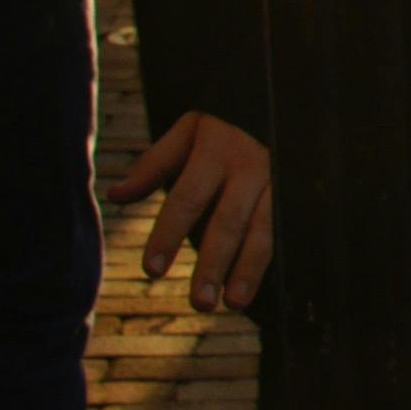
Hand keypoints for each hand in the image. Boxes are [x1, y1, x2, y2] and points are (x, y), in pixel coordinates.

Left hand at [110, 112, 271, 313]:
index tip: (151, 270)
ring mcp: (278, 180)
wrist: (271, 105)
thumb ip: (152, 166)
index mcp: (216, 150)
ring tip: (233, 304)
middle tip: (199, 303)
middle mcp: (250, 166)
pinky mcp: (295, 193)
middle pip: (227, 222)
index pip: (186, 198)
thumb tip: (116, 195)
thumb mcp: (184, 134)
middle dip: (214, 264)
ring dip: (248, 271)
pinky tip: (253, 289)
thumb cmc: (217, 126)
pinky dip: (268, 263)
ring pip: (263, 231)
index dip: (168, 235)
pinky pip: (281, 232)